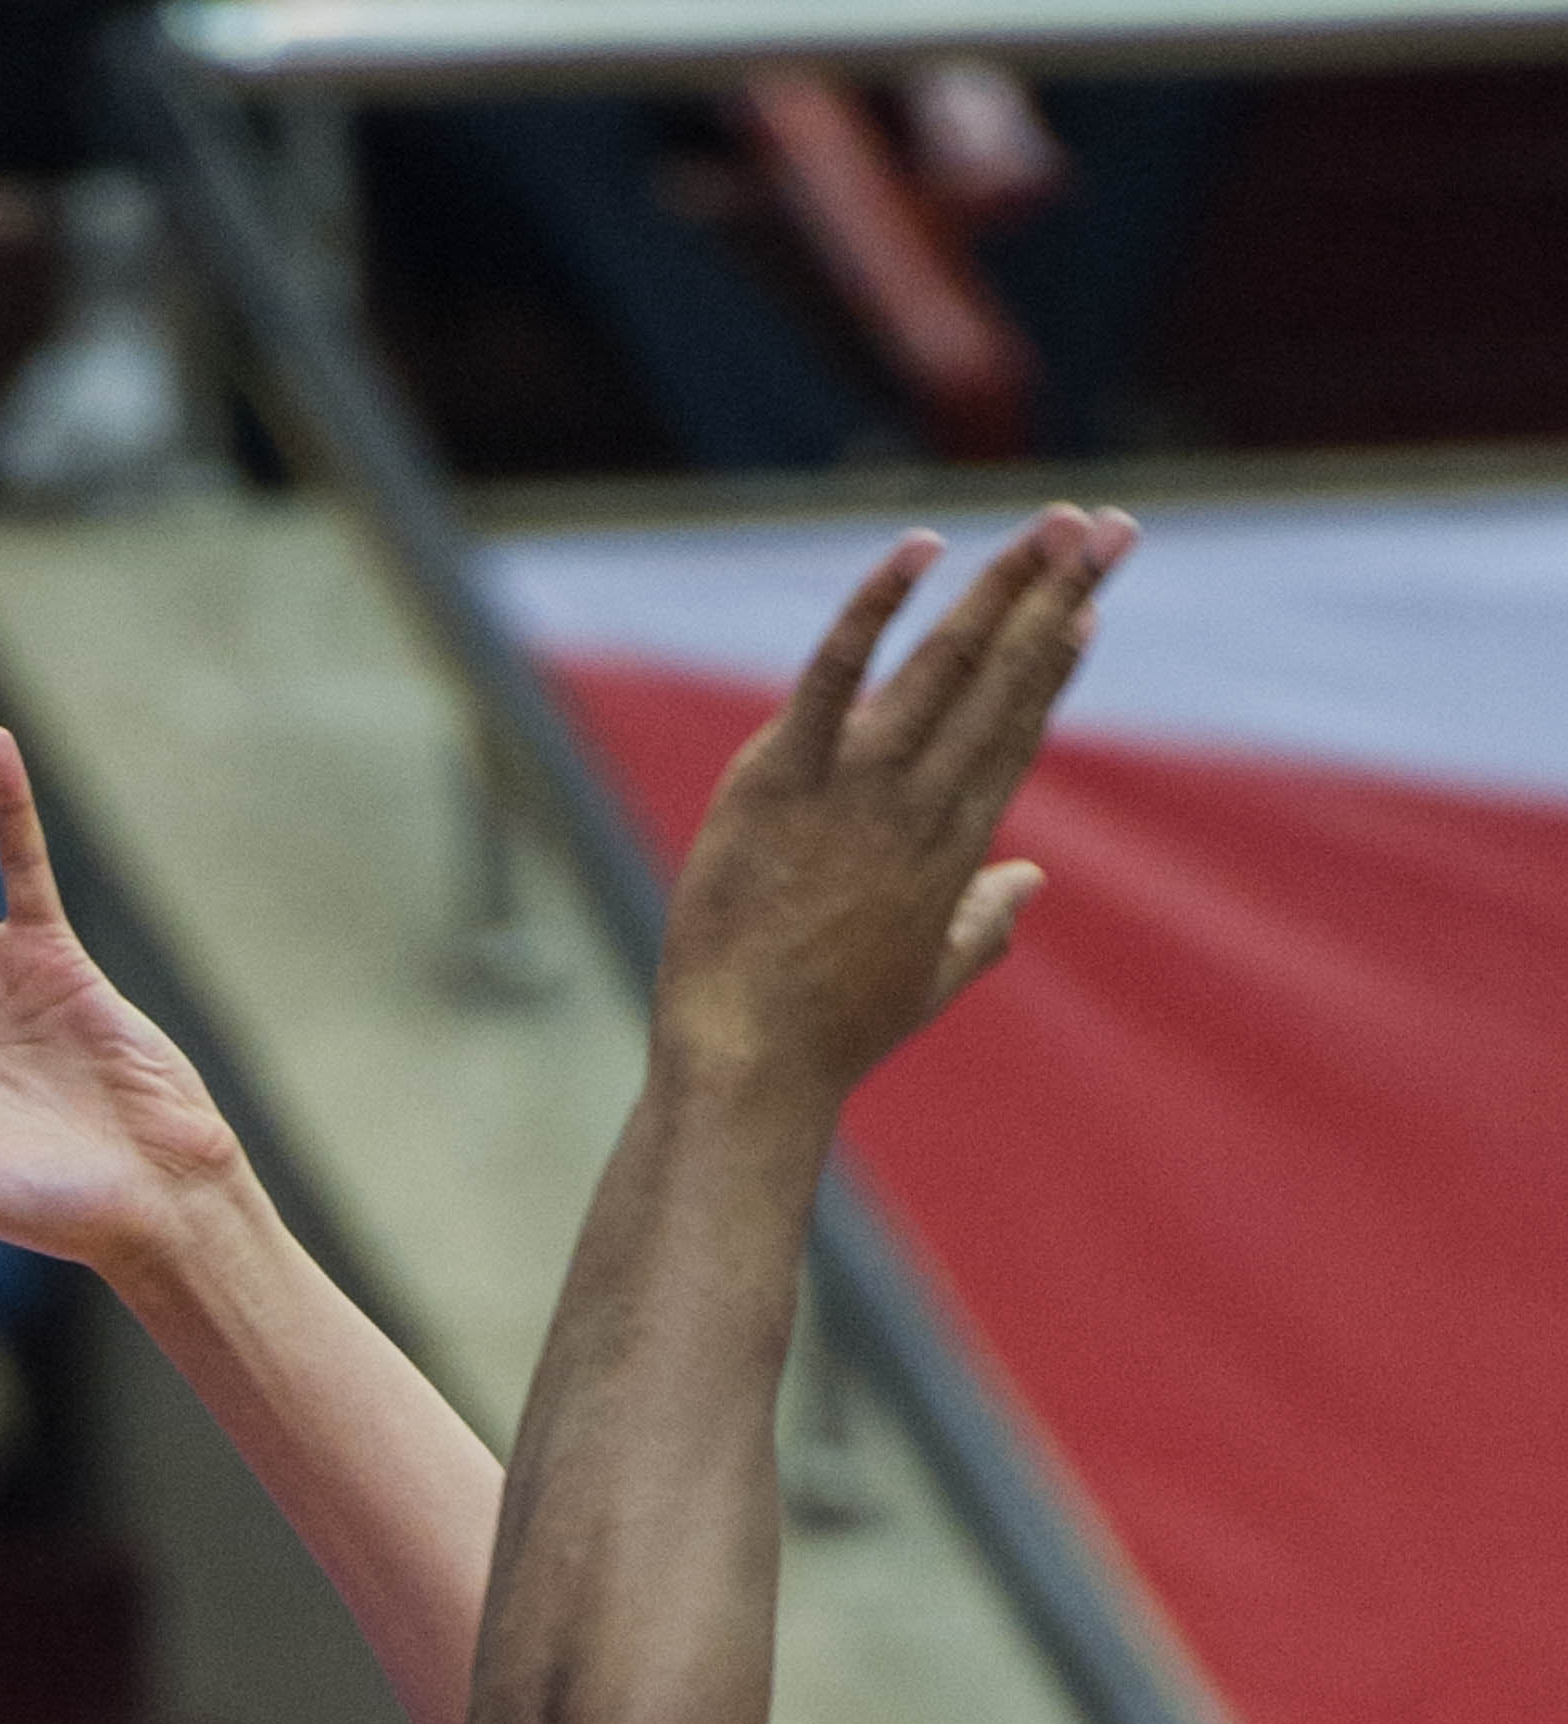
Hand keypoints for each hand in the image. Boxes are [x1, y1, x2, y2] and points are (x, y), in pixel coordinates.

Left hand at [653, 502, 1133, 1103]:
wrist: (749, 1062)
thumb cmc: (830, 1035)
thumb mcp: (925, 985)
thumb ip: (985, 928)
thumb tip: (1029, 883)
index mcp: (954, 852)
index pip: (1016, 734)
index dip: (1055, 665)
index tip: (1089, 607)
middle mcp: (919, 808)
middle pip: (1003, 683)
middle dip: (1059, 599)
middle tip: (1110, 528)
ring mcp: (854, 790)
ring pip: (943, 667)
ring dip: (1003, 587)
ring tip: (1053, 523)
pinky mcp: (779, 780)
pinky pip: (833, 676)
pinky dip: (875, 608)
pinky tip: (920, 548)